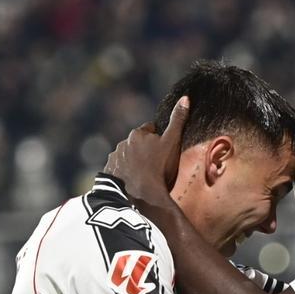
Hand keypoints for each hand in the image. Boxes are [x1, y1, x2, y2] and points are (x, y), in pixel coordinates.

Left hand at [104, 95, 189, 209]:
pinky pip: (119, 170)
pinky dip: (125, 173)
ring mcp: (114, 158)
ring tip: (145, 176)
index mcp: (138, 134)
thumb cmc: (158, 168)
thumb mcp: (172, 143)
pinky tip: (133, 183)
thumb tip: (185, 98)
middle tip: (157, 165)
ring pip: (128, 156)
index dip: (160, 140)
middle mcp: (123, 142)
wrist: (139, 195)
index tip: (165, 151)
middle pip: (138, 144)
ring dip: (134, 162)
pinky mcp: (109, 172)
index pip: (151, 130)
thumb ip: (178, 121)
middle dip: (145, 150)